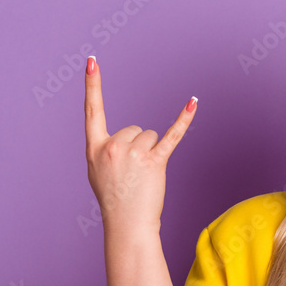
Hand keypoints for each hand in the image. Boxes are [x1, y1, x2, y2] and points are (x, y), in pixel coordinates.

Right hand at [83, 56, 197, 233]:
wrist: (127, 224)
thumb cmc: (114, 198)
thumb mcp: (97, 171)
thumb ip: (105, 149)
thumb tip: (121, 139)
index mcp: (94, 148)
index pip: (92, 111)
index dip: (92, 85)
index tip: (91, 62)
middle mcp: (112, 147)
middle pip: (134, 128)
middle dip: (138, 146)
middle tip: (133, 173)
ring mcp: (133, 154)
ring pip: (150, 135)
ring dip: (151, 152)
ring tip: (144, 175)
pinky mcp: (155, 162)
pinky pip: (172, 135)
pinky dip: (183, 119)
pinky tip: (193, 102)